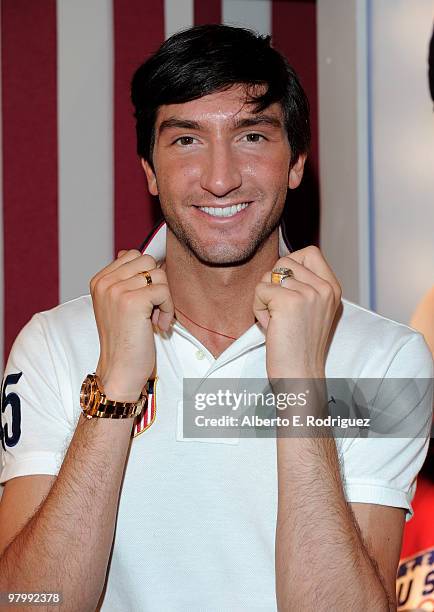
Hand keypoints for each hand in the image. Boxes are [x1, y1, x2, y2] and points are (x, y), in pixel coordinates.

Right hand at [90, 250, 173, 400]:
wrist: (119, 371)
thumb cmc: (125, 341)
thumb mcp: (120, 305)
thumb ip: (126, 279)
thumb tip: (140, 256)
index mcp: (100, 280)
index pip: (134, 255)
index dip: (147, 276)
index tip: (144, 301)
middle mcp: (105, 282)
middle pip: (148, 261)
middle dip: (157, 284)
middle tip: (152, 309)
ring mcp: (116, 290)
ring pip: (159, 274)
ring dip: (164, 298)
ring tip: (154, 319)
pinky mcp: (132, 301)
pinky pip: (164, 291)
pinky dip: (167, 309)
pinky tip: (158, 326)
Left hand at [253, 246, 341, 378]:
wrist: (300, 375)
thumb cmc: (300, 346)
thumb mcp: (313, 310)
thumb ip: (306, 286)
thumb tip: (281, 265)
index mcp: (333, 288)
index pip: (310, 252)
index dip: (291, 264)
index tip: (287, 289)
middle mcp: (324, 288)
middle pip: (284, 261)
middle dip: (274, 284)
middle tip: (280, 311)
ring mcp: (309, 293)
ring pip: (269, 276)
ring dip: (264, 298)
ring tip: (276, 321)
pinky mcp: (288, 301)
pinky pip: (260, 290)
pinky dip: (258, 308)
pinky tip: (270, 326)